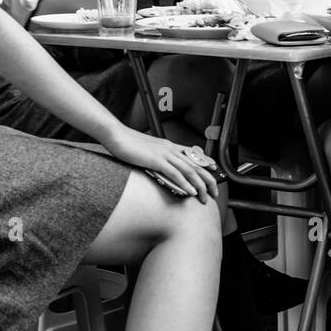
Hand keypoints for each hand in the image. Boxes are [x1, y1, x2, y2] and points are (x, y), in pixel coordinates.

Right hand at [104, 128, 218, 203]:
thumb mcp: (147, 149)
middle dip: (207, 179)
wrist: (116, 135)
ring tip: (205, 196)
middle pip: (195, 164)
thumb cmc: (128, 143)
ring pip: (189, 170)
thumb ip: (157, 156)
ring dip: (199, 185)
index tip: (214, 170)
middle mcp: (170, 148)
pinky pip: (175, 174)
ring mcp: (164, 154)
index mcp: (169, 145)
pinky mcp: (156, 160)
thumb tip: (162, 166)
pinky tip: (191, 192)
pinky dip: (185, 183)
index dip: (206, 163)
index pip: (193, 154)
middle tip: (214, 191)